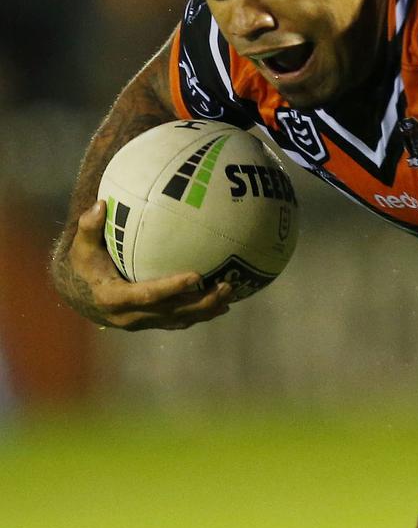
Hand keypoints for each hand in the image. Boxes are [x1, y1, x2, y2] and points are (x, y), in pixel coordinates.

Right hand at [56, 200, 233, 329]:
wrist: (76, 295)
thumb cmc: (83, 265)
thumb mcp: (82, 247)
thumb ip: (90, 227)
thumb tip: (101, 204)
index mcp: (114, 298)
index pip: (149, 294)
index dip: (173, 287)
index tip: (197, 276)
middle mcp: (129, 316)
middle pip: (171, 311)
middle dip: (201, 302)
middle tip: (227, 286)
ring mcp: (141, 323)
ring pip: (178, 319)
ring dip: (206, 310)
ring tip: (231, 294)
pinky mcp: (149, 323)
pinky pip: (177, 321)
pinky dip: (199, 315)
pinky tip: (221, 305)